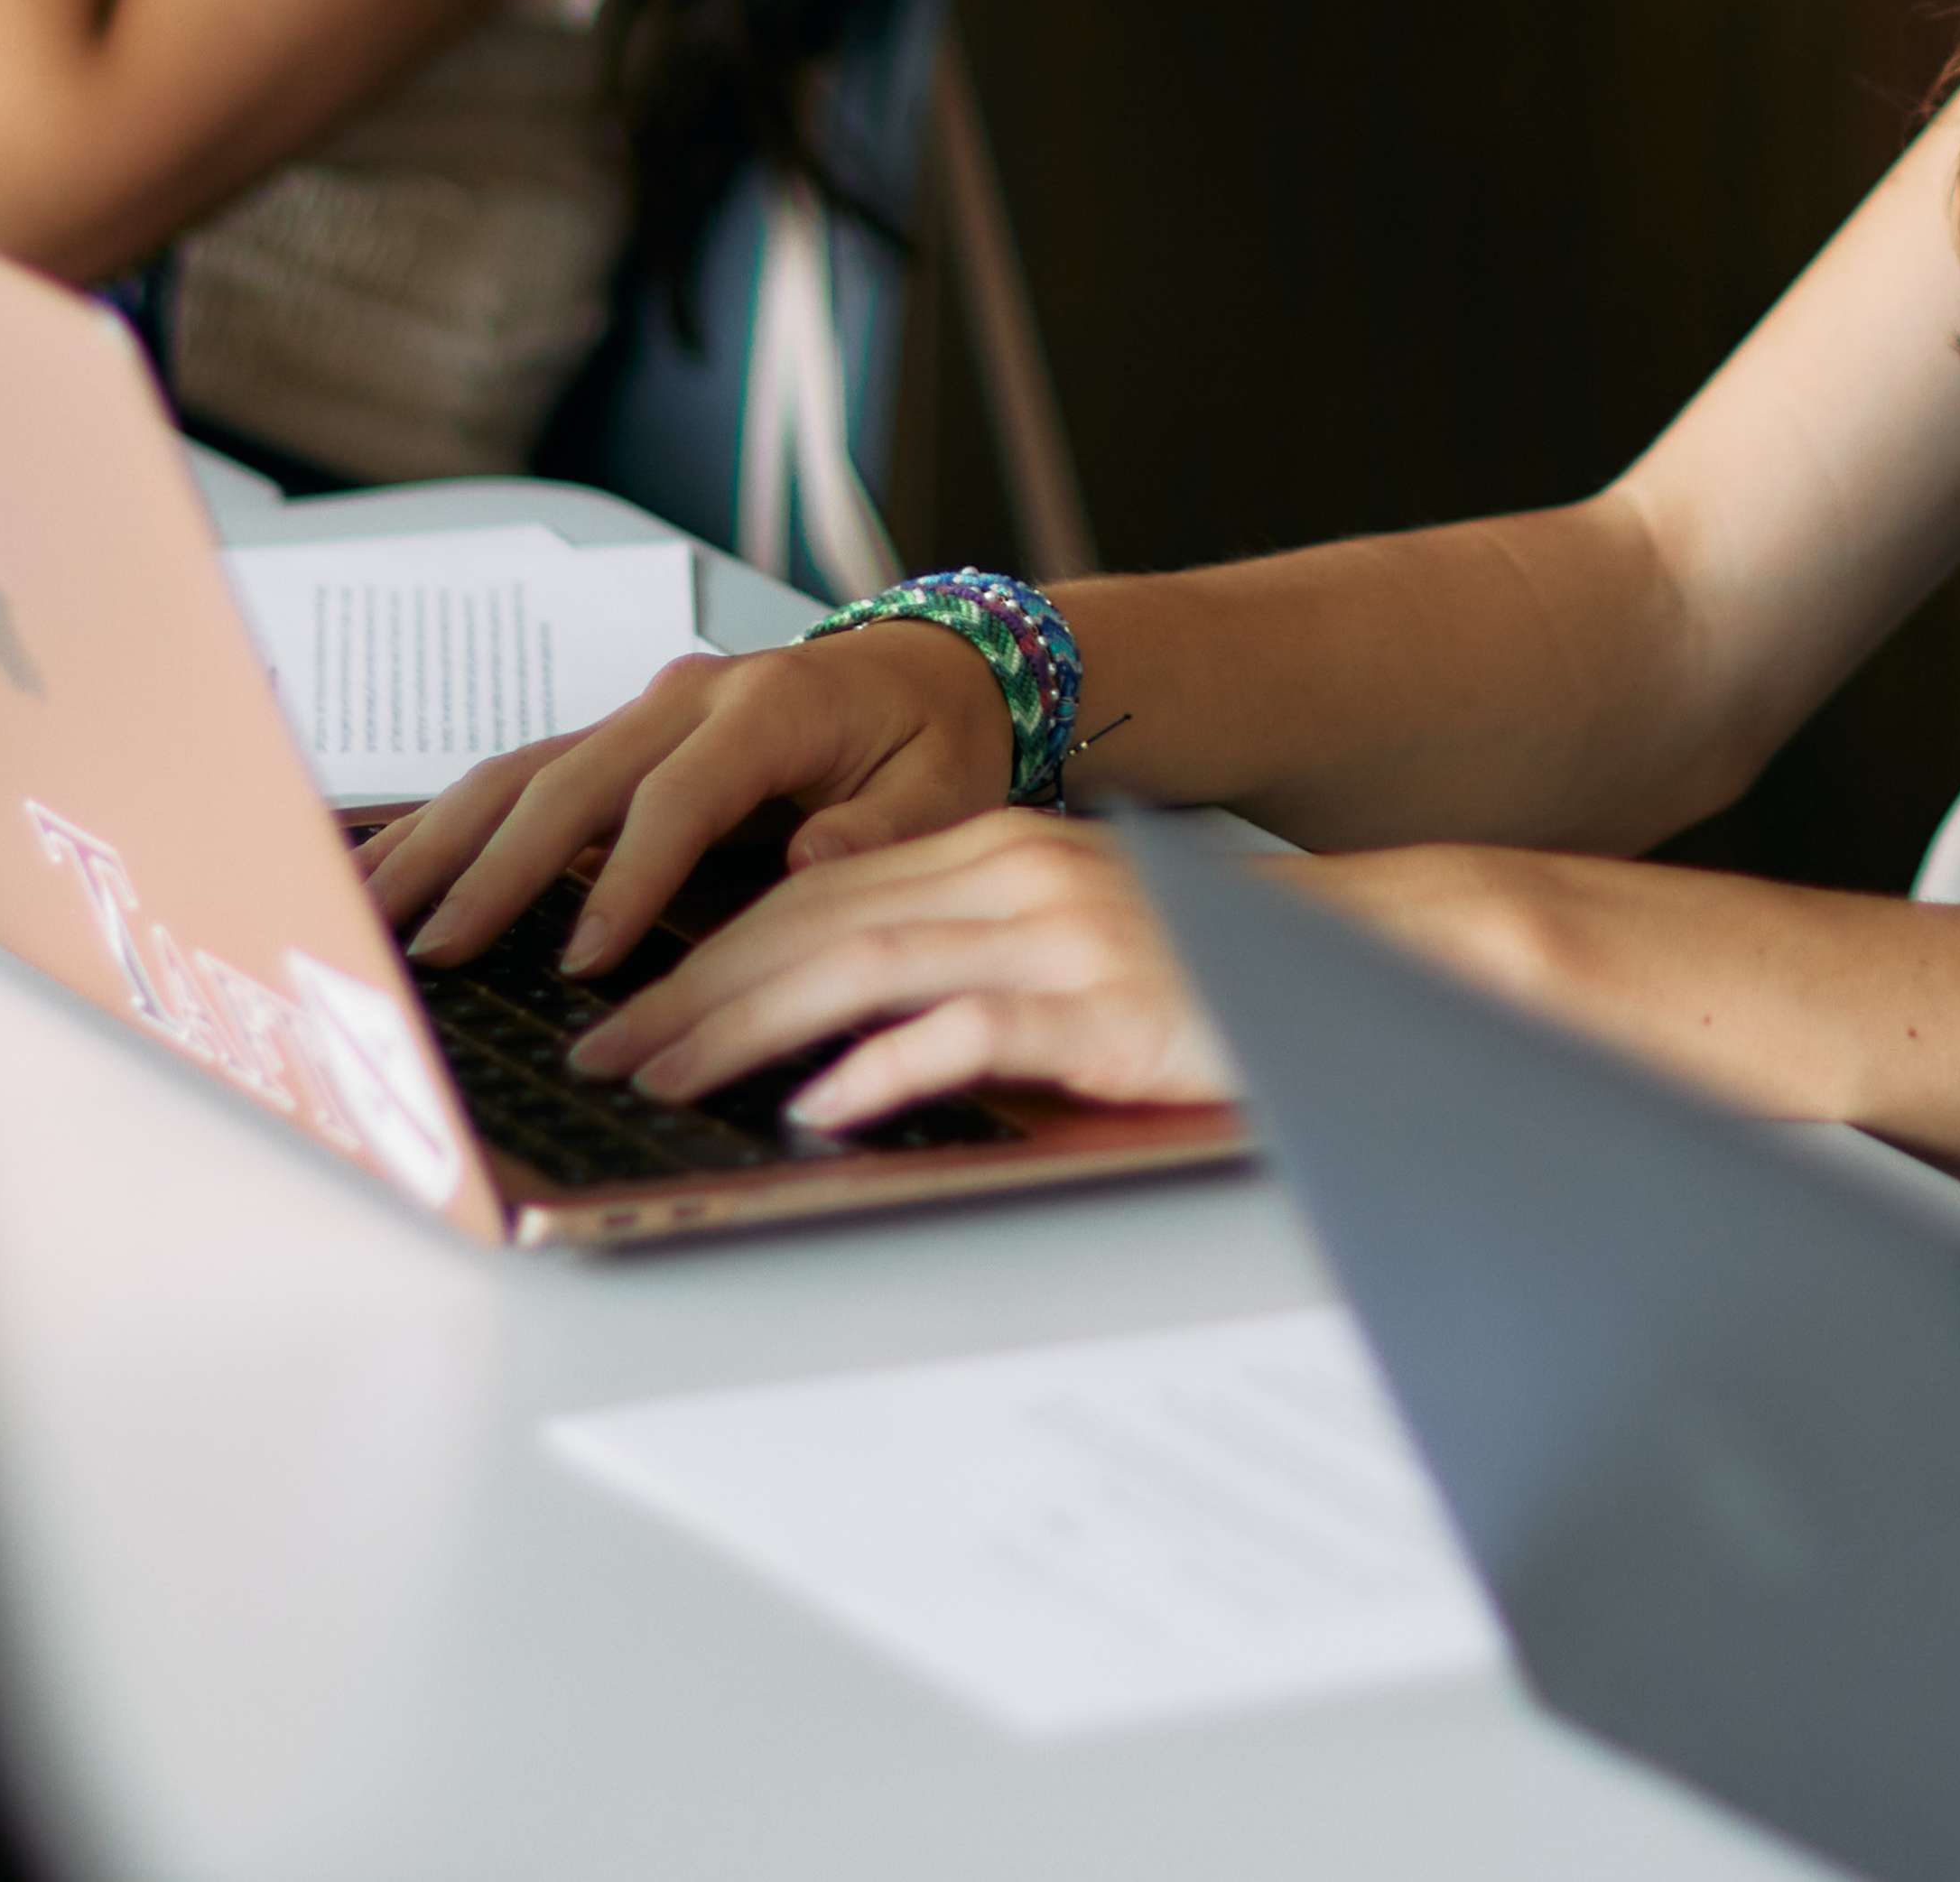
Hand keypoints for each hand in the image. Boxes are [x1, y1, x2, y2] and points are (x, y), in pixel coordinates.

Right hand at [364, 625, 1017, 973]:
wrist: (932, 667)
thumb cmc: (936, 735)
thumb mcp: (945, 783)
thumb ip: (883, 828)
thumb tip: (810, 859)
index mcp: (768, 707)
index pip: (677, 797)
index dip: (626, 879)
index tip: (582, 962)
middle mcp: (687, 699)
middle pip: (570, 780)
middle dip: (498, 870)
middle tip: (438, 957)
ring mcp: (641, 714)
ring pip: (521, 774)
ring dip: (443, 844)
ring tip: (369, 916)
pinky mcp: (617, 741)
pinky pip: (519, 779)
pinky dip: (448, 825)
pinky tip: (383, 869)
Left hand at [557, 809, 1238, 1127]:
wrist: (1355, 959)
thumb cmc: (1206, 972)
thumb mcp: (1064, 944)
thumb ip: (961, 971)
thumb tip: (835, 1047)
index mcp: (995, 850)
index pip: (816, 890)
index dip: (709, 950)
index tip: (629, 1005)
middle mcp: (1012, 870)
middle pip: (812, 920)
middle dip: (692, 990)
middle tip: (604, 1051)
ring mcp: (1056, 931)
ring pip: (860, 963)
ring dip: (744, 1027)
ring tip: (664, 1077)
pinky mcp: (1099, 1002)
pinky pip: (965, 1030)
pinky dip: (878, 1069)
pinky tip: (820, 1108)